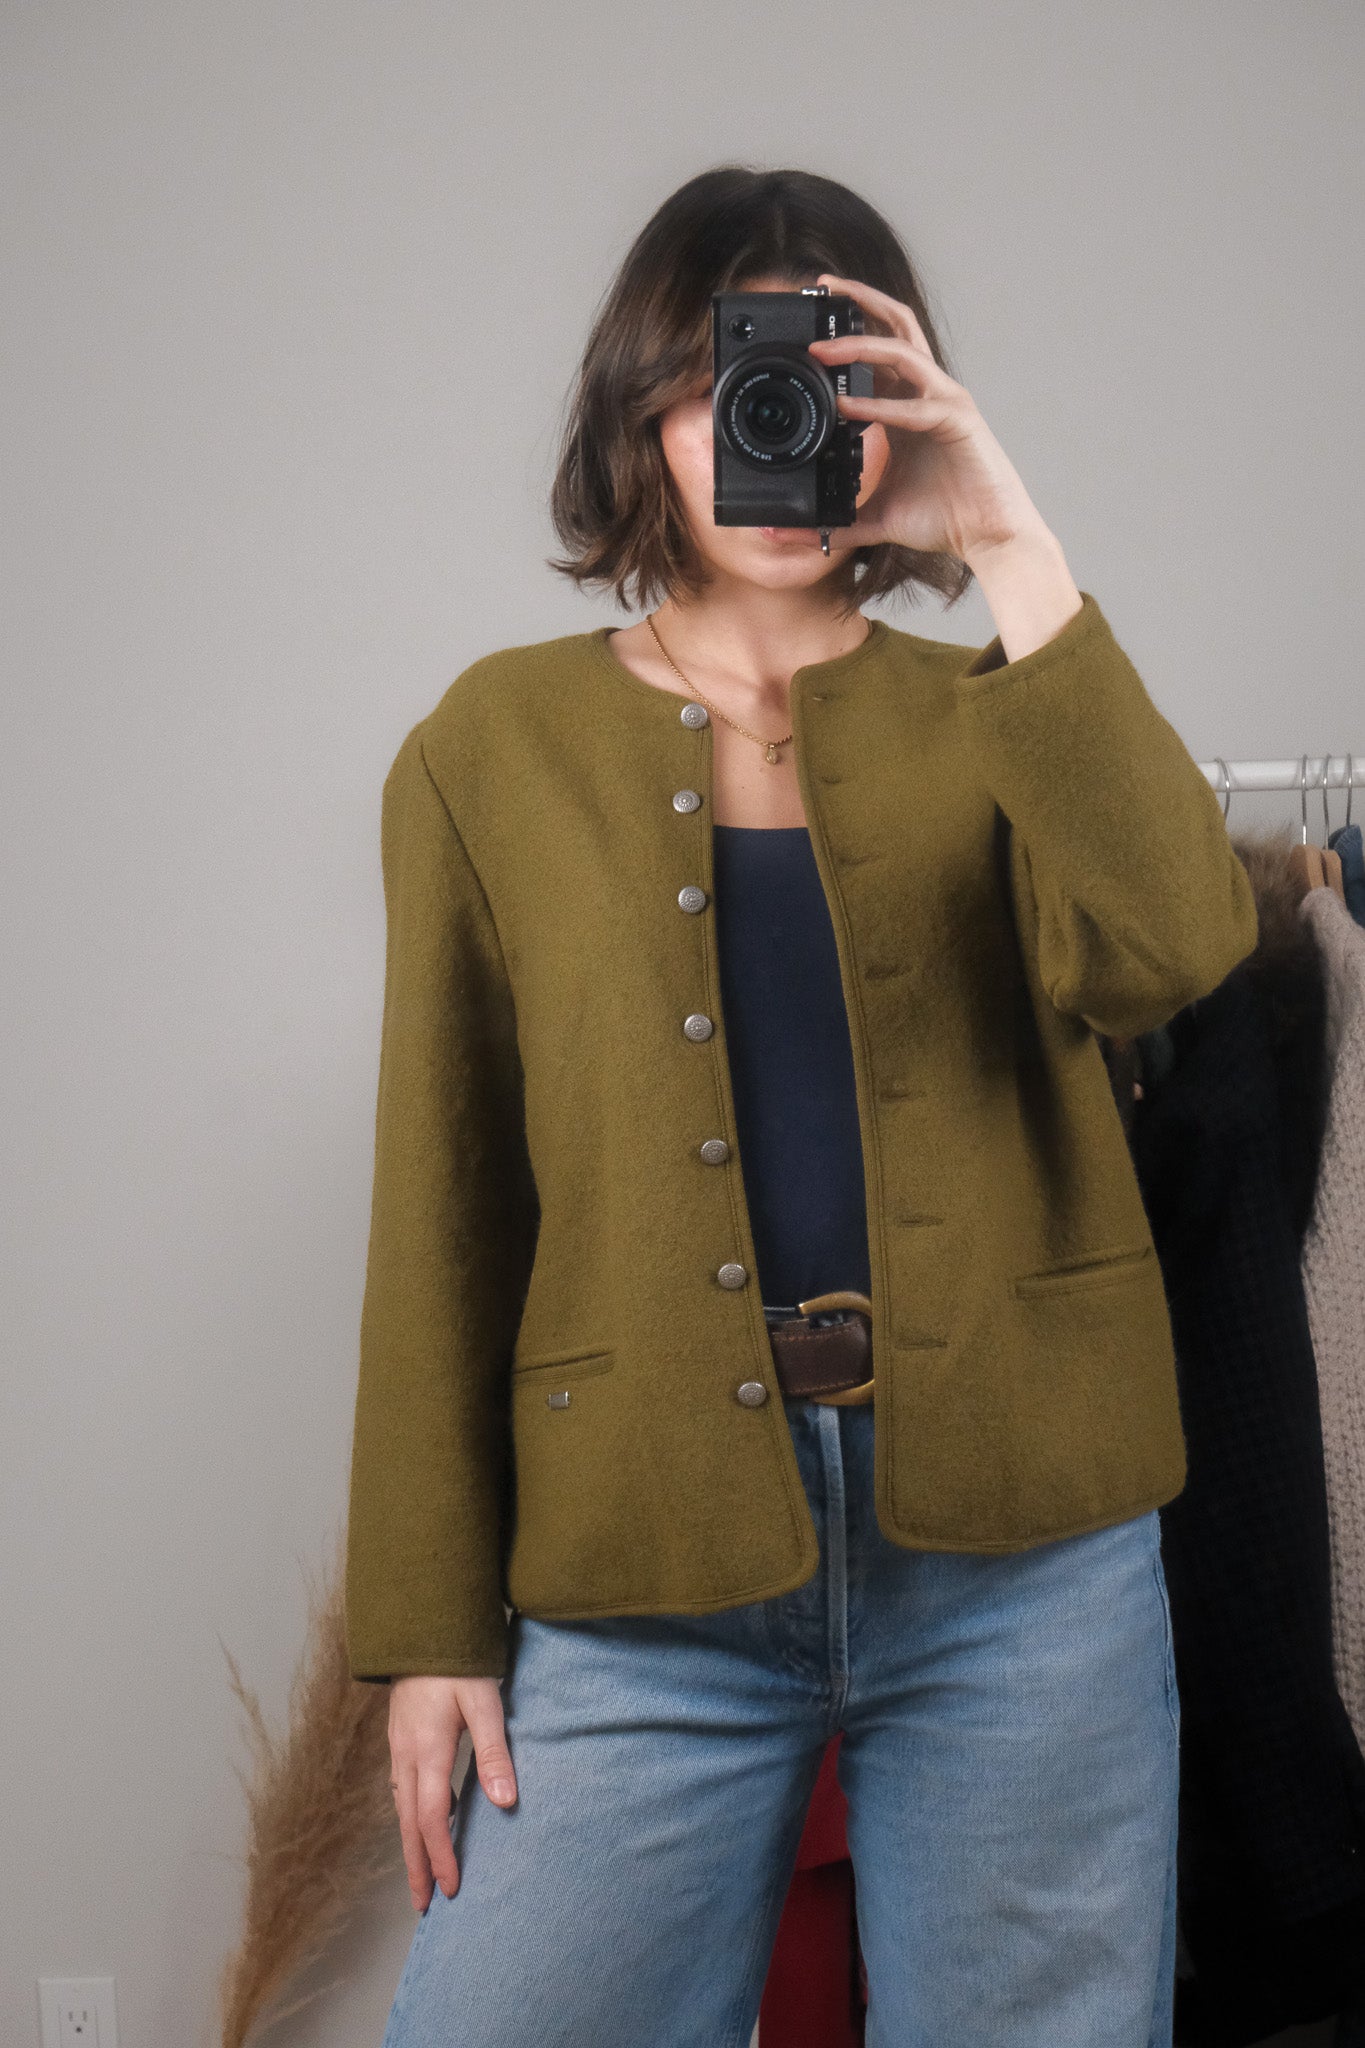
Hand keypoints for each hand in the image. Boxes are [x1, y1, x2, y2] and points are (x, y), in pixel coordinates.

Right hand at [388, 1674, 517, 1911]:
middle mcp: (407, 1755)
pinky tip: (422, 1824)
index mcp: (427, 1750)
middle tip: (424, 1906)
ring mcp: (399, 1748)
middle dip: (416, 1866)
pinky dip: (409, 1818)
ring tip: (421, 1876)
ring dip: (411, 1846)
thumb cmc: (458, 1663)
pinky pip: (402, 1790)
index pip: (430, 1818)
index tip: (451, 1887)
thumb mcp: (485, 1701)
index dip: (439, 1856)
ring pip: (401, 1809)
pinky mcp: (400, 1740)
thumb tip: (505, 1802)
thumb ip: (494, 1751)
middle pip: (407, 1824)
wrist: (423, 1628)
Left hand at [804, 271, 1053, 565]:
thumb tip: (791, 535)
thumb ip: (836, 520)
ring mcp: (945, 400)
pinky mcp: (957, 420)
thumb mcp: (875, 518)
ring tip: (820, 349)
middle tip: (820, 284)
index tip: (807, 321)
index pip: (877, 349)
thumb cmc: (942, 519)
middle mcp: (926, 392)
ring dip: (858, 344)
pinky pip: (914, 404)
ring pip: (902, 350)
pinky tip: (846, 406)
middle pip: (896, 325)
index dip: (846, 329)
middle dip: (859, 300)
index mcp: (906, 405)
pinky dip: (878, 403)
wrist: (987, 538)